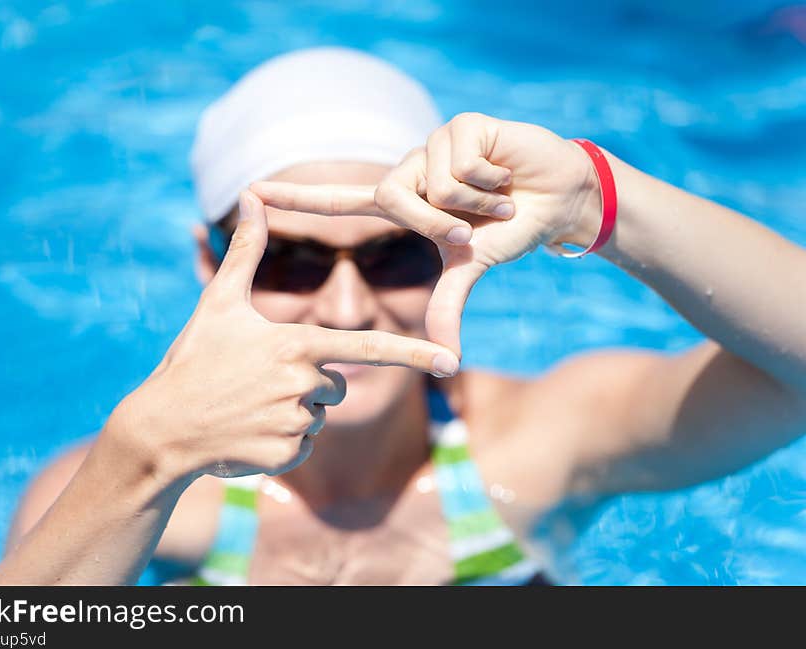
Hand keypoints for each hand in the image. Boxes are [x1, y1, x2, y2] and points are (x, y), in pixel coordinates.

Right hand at [109, 191, 459, 480]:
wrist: (161, 429)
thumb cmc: (192, 360)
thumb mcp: (218, 302)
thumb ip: (246, 250)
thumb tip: (252, 196)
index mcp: (297, 344)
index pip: (368, 347)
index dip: (414, 352)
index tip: (452, 360)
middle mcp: (303, 384)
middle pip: (337, 384)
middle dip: (310, 383)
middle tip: (260, 382)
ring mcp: (295, 423)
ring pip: (319, 416)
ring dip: (294, 413)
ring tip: (249, 407)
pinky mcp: (285, 456)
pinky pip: (303, 446)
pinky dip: (282, 441)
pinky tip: (248, 433)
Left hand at [250, 113, 600, 353]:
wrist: (560, 200)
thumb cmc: (511, 229)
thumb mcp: (472, 267)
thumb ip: (448, 305)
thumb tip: (446, 360)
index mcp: (404, 201)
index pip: (339, 200)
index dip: (297, 198)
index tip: (251, 192)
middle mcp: (410, 169)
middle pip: (391, 197)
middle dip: (439, 222)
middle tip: (475, 227)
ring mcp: (433, 143)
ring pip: (431, 183)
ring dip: (476, 202)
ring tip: (500, 195)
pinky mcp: (462, 125)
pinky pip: (461, 164)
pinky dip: (492, 180)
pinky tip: (507, 174)